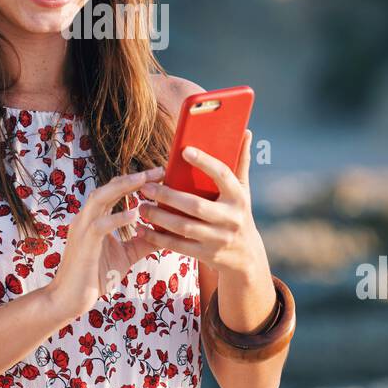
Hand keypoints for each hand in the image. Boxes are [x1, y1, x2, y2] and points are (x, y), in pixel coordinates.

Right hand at [44, 166, 164, 320]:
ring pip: (100, 198)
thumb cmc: (95, 277)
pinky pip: (100, 225)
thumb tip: (166, 235)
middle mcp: (87, 218)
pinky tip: (135, 214)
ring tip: (144, 180)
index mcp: (95, 218)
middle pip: (109, 187)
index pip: (115, 191)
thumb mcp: (125, 256)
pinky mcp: (84, 244)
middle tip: (159, 170)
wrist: (69, 299)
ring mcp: (83, 229)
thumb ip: (142, 243)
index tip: (159, 174)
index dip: (135, 180)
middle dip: (133, 177)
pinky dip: (118, 218)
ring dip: (122, 187)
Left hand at [136, 130, 266, 279]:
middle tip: (146, 187)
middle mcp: (231, 219)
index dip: (205, 162)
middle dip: (168, 196)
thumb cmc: (238, 213)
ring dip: (159, 217)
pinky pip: (179, 246)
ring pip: (184, 227)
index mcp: (239, 197)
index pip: (223, 175)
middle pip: (196, 206)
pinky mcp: (207, 255)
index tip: (184, 150)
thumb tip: (245, 131)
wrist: (245, 257)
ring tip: (141, 206)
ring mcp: (219, 239)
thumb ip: (240, 161)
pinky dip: (158, 238)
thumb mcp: (243, 190)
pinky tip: (143, 229)